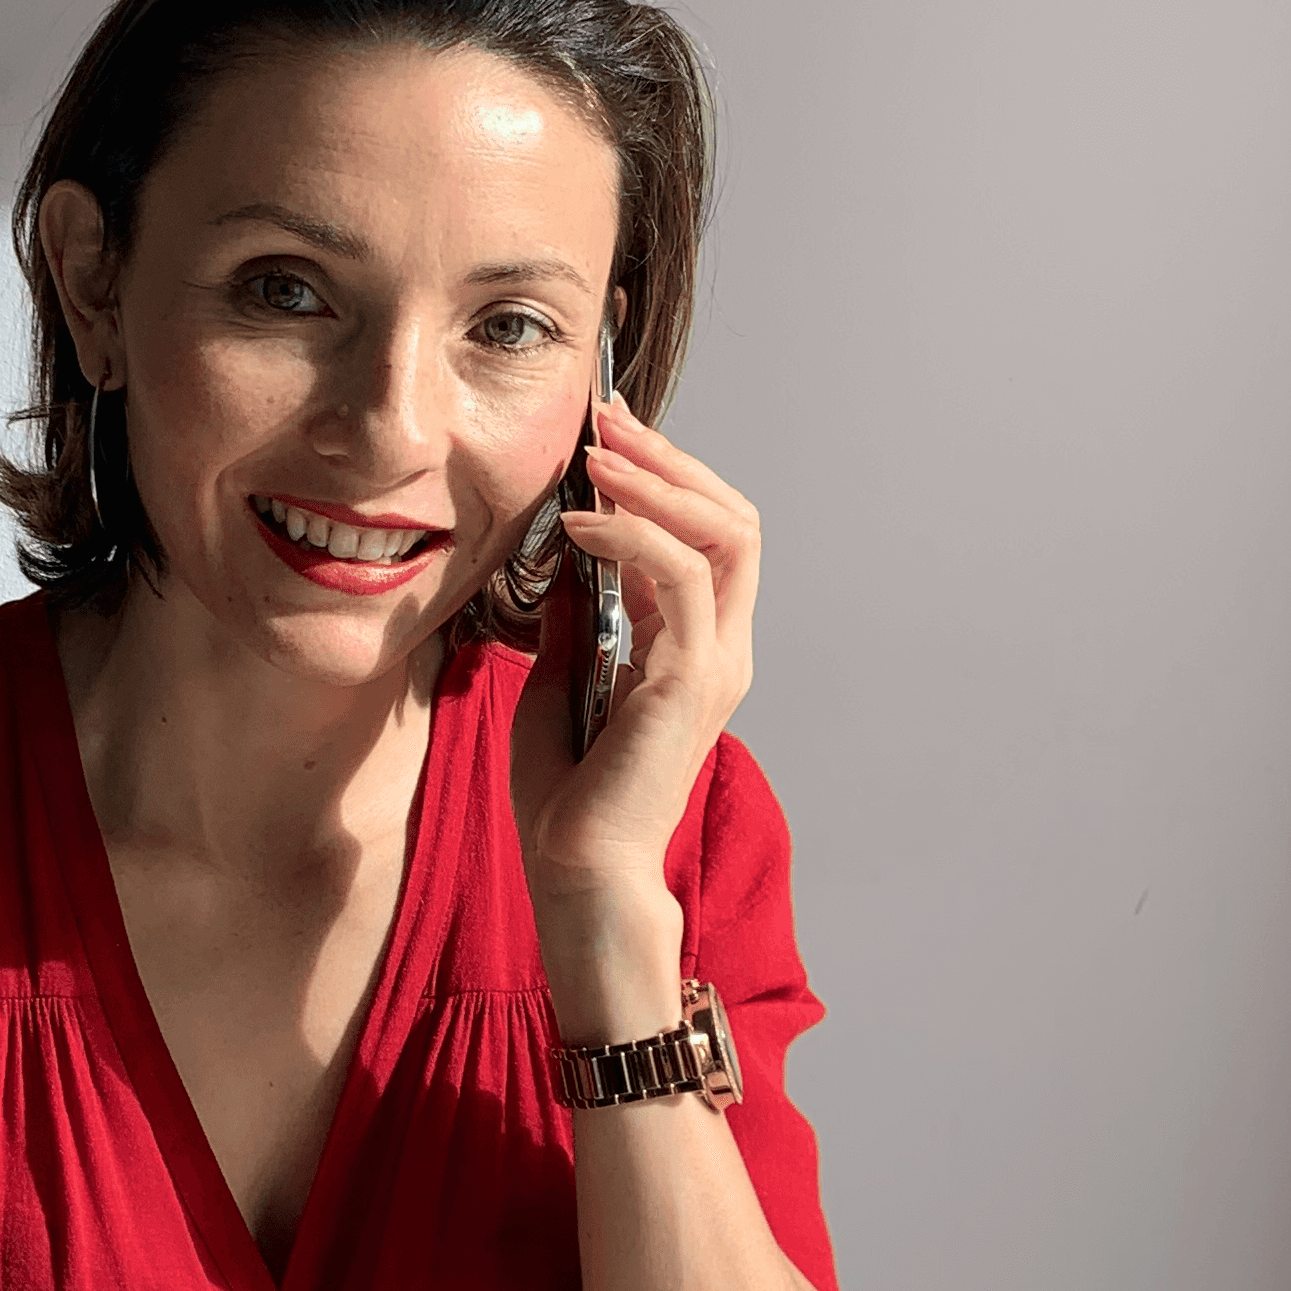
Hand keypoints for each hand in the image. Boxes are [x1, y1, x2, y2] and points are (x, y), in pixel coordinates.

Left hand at [510, 394, 759, 924]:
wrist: (578, 871)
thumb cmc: (567, 799)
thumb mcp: (559, 682)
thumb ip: (576, 622)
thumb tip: (565, 561)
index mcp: (693, 651)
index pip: (705, 538)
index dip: (661, 479)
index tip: (602, 438)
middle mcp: (719, 650)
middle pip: (732, 520)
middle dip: (669, 461)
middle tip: (606, 419)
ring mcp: (714, 663)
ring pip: (723, 533)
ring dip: (657, 480)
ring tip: (598, 453)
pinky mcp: (692, 678)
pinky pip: (679, 574)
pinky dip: (630, 535)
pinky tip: (578, 525)